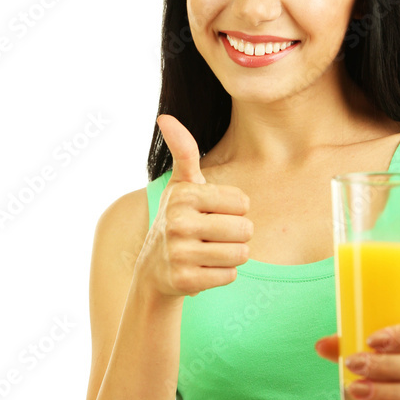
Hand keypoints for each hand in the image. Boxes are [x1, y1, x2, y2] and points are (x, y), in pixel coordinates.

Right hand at [136, 114, 253, 297]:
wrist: (154, 268)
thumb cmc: (179, 219)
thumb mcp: (182, 185)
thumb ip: (183, 151)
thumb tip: (164, 117)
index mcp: (183, 195)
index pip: (243, 203)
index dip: (235, 210)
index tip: (212, 213)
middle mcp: (178, 223)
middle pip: (245, 229)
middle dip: (236, 235)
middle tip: (212, 236)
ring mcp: (180, 254)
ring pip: (240, 254)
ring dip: (231, 256)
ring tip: (209, 252)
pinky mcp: (185, 282)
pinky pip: (230, 276)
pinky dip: (222, 275)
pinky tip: (203, 269)